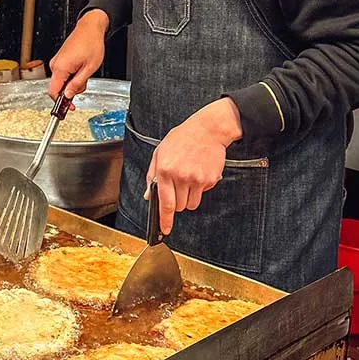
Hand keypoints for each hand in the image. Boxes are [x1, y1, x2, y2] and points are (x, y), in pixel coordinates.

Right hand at [49, 10, 108, 100]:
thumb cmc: (91, 43)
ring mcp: (57, 61)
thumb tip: (68, 95)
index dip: (60, 102)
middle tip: (84, 83)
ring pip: (62, 80)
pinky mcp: (60, 59)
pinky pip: (63, 73)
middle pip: (58, 87)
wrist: (90, 27)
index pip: (53, 92)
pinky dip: (72, 75)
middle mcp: (55, 64)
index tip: (68, 107)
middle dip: (71, 90)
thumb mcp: (89, 68)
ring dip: (73, 82)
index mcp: (60, 68)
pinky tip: (81, 68)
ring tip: (85, 72)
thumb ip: (77, 84)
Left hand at [146, 98, 242, 234]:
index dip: (164, 220)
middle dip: (177, 203)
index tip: (164, 230)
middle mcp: (181, 176)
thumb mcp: (159, 153)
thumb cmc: (182, 139)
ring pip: (192, 204)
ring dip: (189, 198)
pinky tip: (198, 172)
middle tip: (178, 187)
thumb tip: (148, 195)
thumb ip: (151, 175)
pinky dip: (200, 189)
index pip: (165, 203)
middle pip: (179, 207)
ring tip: (188, 179)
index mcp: (165, 170)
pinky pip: (203, 194)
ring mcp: (197, 179)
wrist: (207, 130)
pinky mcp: (210, 179)